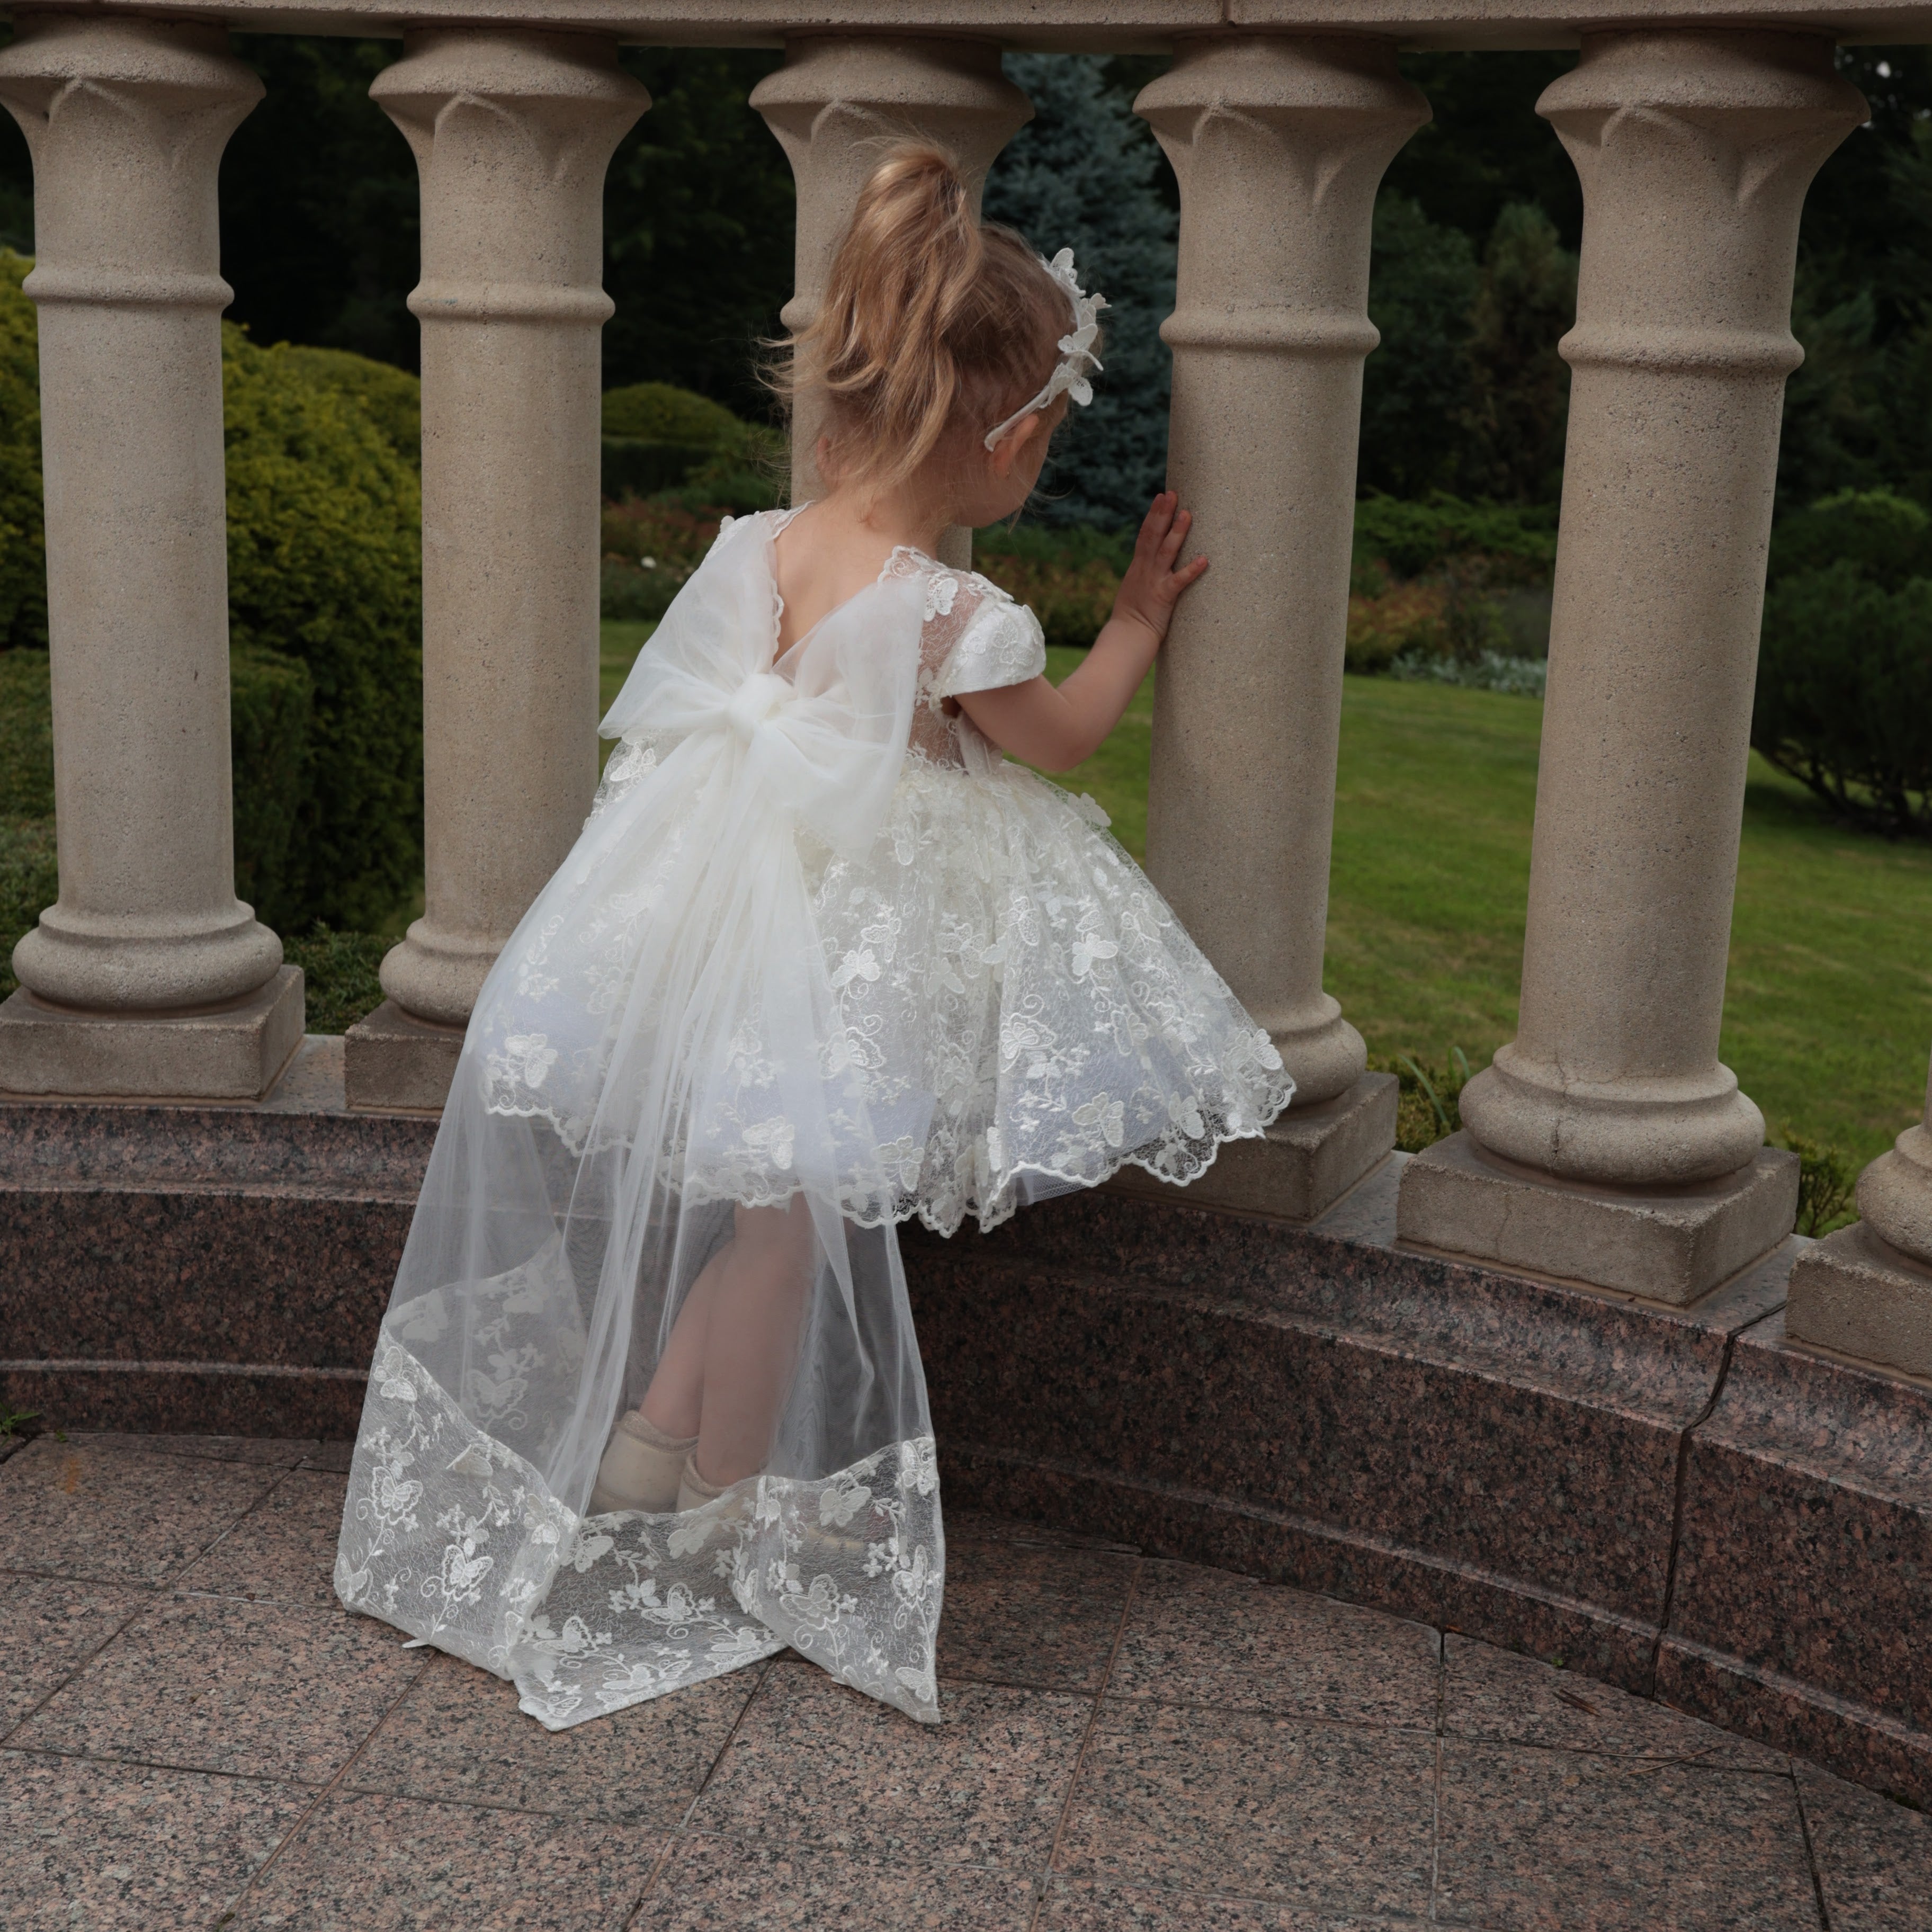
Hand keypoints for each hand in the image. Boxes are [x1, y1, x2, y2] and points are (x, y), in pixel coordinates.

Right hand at [1110, 492, 1208, 645]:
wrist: (1127, 637)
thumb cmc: (1132, 618)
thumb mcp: (1135, 589)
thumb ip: (1145, 575)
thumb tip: (1153, 564)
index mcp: (1138, 567)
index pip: (1145, 535)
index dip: (1153, 515)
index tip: (1161, 497)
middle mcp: (1145, 570)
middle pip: (1153, 536)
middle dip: (1162, 514)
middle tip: (1171, 494)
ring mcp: (1154, 582)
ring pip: (1166, 552)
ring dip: (1176, 533)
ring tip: (1186, 514)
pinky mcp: (1164, 597)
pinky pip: (1179, 581)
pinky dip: (1191, 570)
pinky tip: (1204, 559)